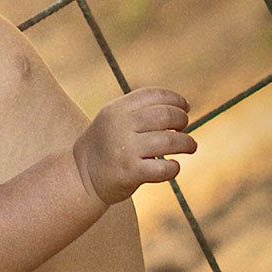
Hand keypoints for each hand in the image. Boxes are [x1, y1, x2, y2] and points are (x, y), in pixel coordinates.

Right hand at [72, 87, 195, 204]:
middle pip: (166, 115)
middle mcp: (120, 125)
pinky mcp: (130, 172)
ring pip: (170, 141)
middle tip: (184, 128)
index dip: (176, 99)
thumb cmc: (105, 146)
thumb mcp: (113, 120)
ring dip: (187, 143)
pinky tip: (173, 166)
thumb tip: (181, 107)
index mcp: (116, 109)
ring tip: (190, 146)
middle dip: (182, 120)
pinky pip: (164, 168)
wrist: (80, 176)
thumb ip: (139, 111)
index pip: (153, 95)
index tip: (185, 107)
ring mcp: (125, 149)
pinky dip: (174, 168)